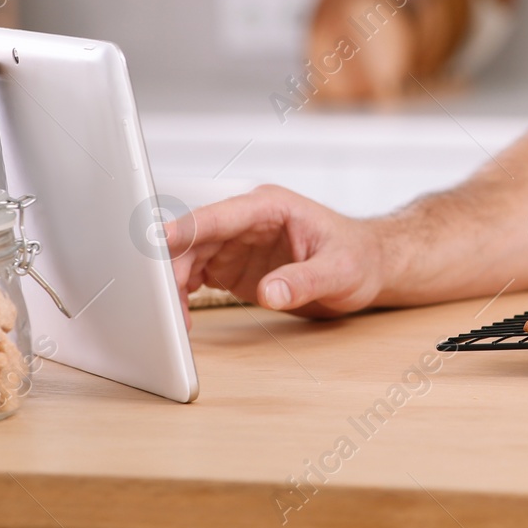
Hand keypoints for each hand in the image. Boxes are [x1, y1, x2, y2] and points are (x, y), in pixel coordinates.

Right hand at [165, 185, 387, 325]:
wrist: (369, 267)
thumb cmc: (360, 258)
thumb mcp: (341, 270)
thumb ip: (305, 280)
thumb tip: (270, 292)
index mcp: (271, 208)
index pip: (219, 215)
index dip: (187, 228)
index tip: (159, 241)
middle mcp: (247, 222)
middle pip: (195, 240)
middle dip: (173, 268)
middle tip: (164, 304)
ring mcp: (237, 244)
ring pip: (189, 259)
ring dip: (175, 286)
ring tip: (174, 319)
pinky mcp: (233, 266)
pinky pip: (196, 276)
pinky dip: (184, 294)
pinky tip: (181, 314)